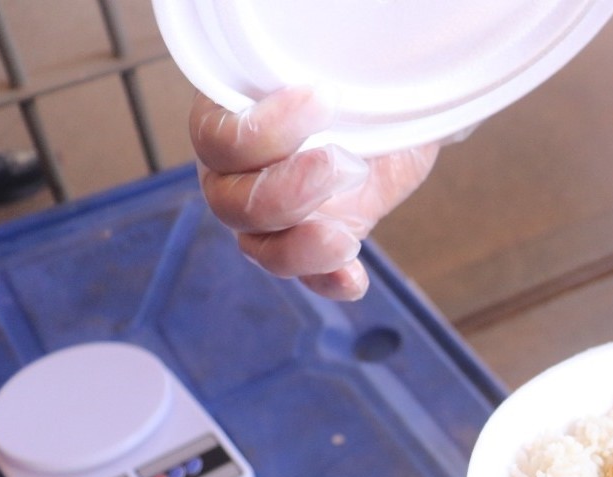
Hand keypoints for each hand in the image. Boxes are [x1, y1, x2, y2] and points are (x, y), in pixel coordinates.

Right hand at [189, 87, 438, 299]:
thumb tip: (324, 59)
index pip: (217, 140)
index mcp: (228, 118)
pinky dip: (329, 281)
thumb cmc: (353, 78)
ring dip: (301, 247)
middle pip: (230, 205)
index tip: (324, 99)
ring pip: (260, 248)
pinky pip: (308, 277)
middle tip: (342, 164)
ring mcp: (273, 217)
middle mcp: (238, 173)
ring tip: (347, 237)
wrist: (395, 111)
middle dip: (286, 192)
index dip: (266, 131)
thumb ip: (312, 66)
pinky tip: (353, 278)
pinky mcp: (313, 245)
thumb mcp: (335, 63)